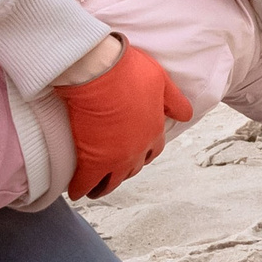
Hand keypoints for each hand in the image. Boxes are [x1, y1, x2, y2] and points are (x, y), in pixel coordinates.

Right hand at [53, 39, 194, 199]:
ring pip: (111, 181)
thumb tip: (186, 115)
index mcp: (154, 131)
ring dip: (103, 186)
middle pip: (132, 168)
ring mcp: (115, 158)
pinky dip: (80, 188)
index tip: (135, 154)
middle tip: (112, 172)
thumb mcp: (161, 80)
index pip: (154, 151)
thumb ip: (174, 101)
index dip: (144, 153)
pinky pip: (86, 182)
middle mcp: (138, 149)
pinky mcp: (92, 161)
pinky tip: (75, 191)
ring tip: (93, 188)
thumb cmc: (128, 70)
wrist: (99, 70)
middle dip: (123, 171)